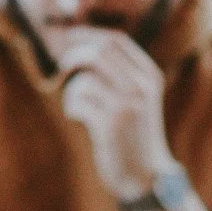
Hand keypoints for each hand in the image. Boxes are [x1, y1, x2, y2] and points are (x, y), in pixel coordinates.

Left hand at [56, 29, 175, 203]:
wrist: (145, 175)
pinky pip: (78, 101)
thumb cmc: (134, 135)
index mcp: (149, 76)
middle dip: (74, 55)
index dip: (88, 35)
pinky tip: (79, 118)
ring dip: (72, 90)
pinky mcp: (110, 125)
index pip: (116, 40)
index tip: (69, 38)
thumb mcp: (138, 99)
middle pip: (99, 52)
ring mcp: (127, 105)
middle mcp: (141, 87)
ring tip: (77, 106)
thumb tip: (83, 45)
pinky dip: (72, 107)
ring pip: (85, 78)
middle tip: (61, 66)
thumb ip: (121, 74)